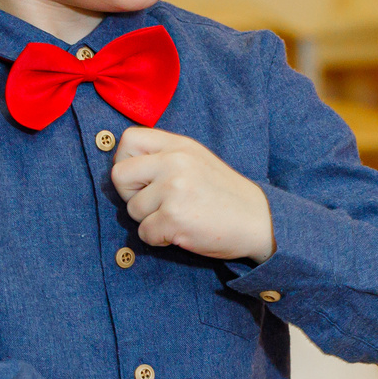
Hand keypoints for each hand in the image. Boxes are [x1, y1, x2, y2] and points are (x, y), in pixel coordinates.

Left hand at [110, 128, 274, 262]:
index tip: (142, 179)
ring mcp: (174, 190)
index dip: (127, 162)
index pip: (128, 140)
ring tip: (177, 217)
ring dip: (149, 220)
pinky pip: (144, 233)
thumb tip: (124, 164)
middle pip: (119, 175)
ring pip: (132, 209)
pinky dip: (158, 239)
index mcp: (179, 145)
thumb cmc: (223, 194)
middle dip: (130, 194)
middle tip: (155, 203)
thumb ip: (164, 156)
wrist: (258, 220)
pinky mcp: (174, 218)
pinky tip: (180, 232)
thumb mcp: (196, 160)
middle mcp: (174, 162)